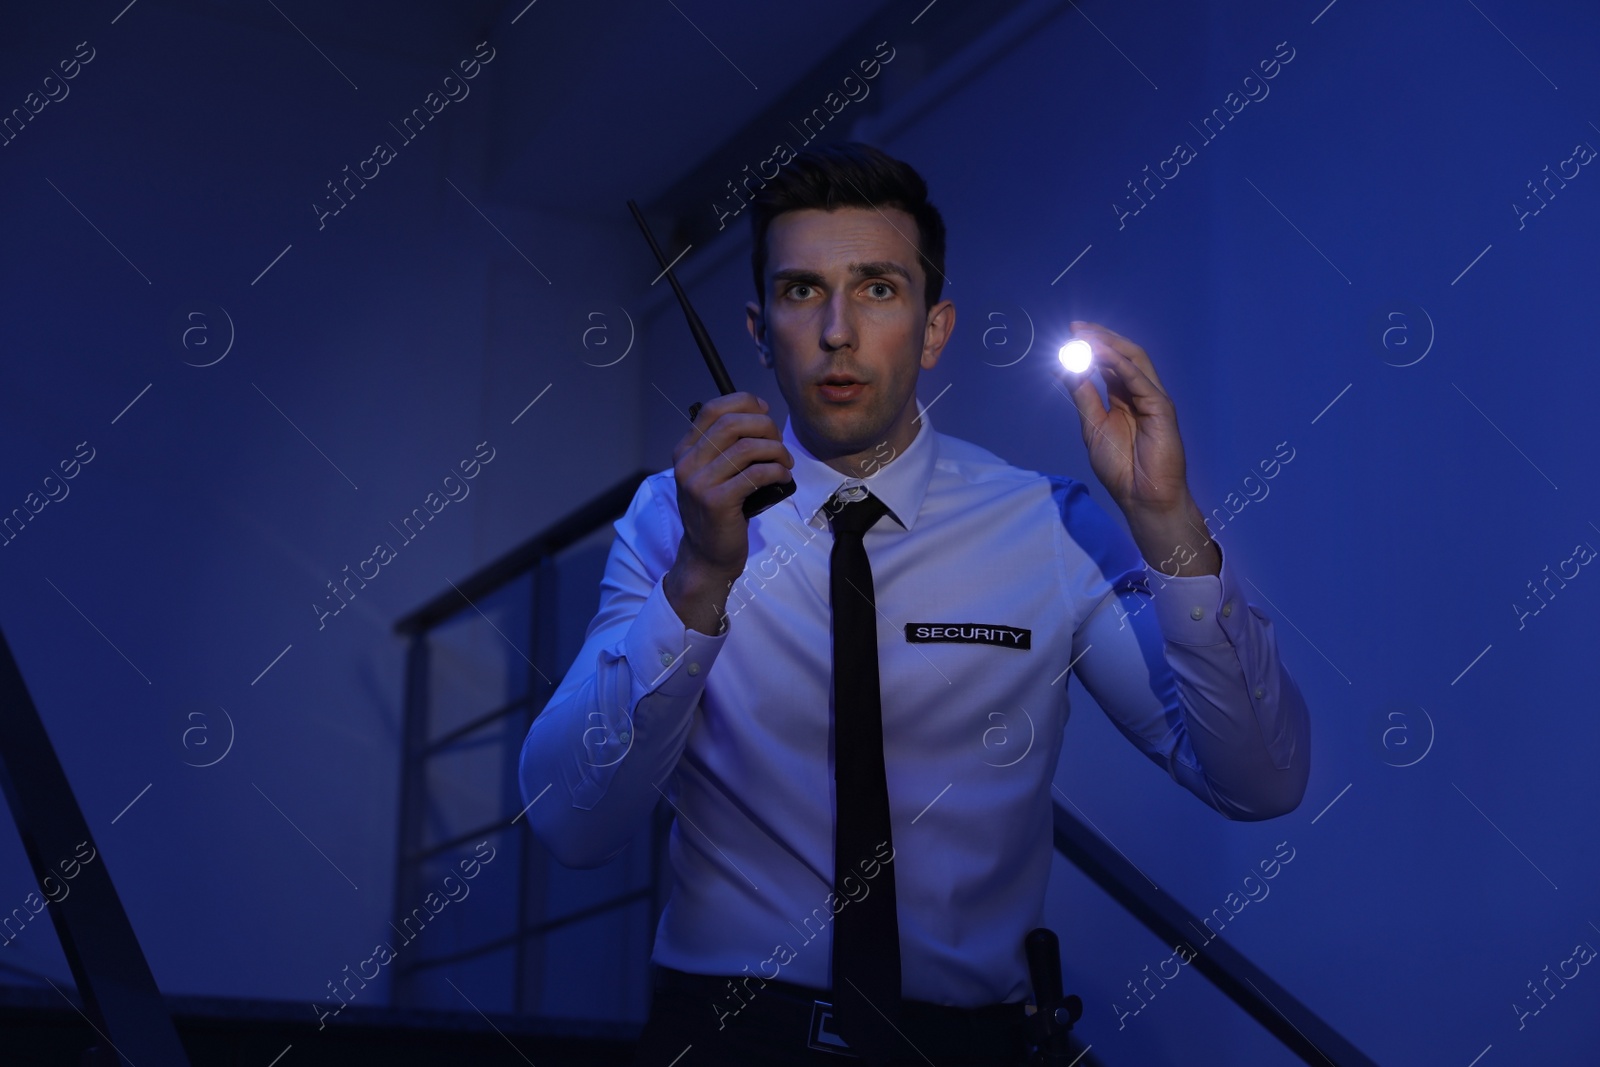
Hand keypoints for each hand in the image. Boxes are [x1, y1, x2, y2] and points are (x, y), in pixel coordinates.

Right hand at [665, 393, 793, 629]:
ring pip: (747, 447)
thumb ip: (726, 447)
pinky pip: (756, 474)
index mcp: (685, 450)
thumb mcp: (713, 474)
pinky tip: (784, 478)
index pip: (713, 408)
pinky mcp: (716, 502)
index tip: (765, 411)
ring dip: (776, 451)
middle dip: (765, 427)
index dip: (743, 402)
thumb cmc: (718, 512)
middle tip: (780, 444)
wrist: (707, 555)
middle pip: (732, 423)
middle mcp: (687, 463)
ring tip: (785, 463)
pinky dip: (776, 472)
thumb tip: (760, 415)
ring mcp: (699, 483)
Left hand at [1059, 321, 1192, 517]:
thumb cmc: (1121, 467)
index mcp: (1124, 398)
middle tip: (1075, 328)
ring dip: (1109, 345)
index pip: (1109, 364)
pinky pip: (1139, 379)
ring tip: (1085, 337)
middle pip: (1123, 354)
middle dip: (1100, 338)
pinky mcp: (1162, 407)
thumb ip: (1083, 397)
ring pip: (1134, 359)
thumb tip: (1065, 369)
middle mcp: (1140, 393)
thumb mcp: (1092, 427)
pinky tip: (1100, 355)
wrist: (1142, 496)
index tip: (1068, 336)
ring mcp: (1153, 398)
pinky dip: (1119, 364)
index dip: (1091, 348)